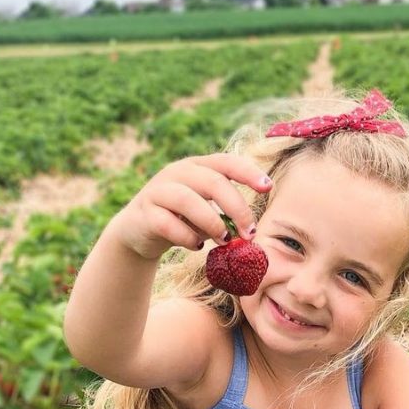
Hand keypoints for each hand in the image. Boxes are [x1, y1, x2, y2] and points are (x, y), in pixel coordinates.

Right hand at [111, 154, 272, 261]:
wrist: (140, 230)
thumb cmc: (184, 218)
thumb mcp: (208, 209)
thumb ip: (227, 212)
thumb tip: (251, 231)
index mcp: (198, 167)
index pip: (226, 162)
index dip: (248, 172)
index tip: (268, 187)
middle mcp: (177, 173)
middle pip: (212, 182)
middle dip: (237, 208)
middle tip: (250, 233)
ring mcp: (158, 191)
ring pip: (187, 200)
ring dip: (212, 223)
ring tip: (224, 240)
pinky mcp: (144, 213)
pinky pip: (167, 224)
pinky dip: (186, 237)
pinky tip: (196, 246)